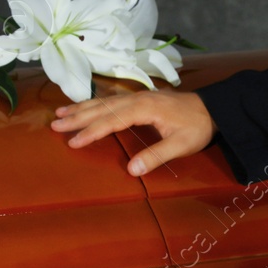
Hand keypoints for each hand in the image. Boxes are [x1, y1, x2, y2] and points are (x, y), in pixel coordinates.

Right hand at [50, 88, 215, 176]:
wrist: (213, 109)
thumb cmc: (197, 127)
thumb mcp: (181, 145)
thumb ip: (156, 156)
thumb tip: (131, 170)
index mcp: (144, 108)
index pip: (111, 121)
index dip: (91, 132)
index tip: (73, 142)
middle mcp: (137, 99)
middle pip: (102, 108)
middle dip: (77, 117)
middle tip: (54, 124)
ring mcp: (138, 96)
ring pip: (104, 101)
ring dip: (82, 108)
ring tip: (60, 113)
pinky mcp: (140, 98)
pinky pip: (111, 99)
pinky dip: (95, 104)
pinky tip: (84, 106)